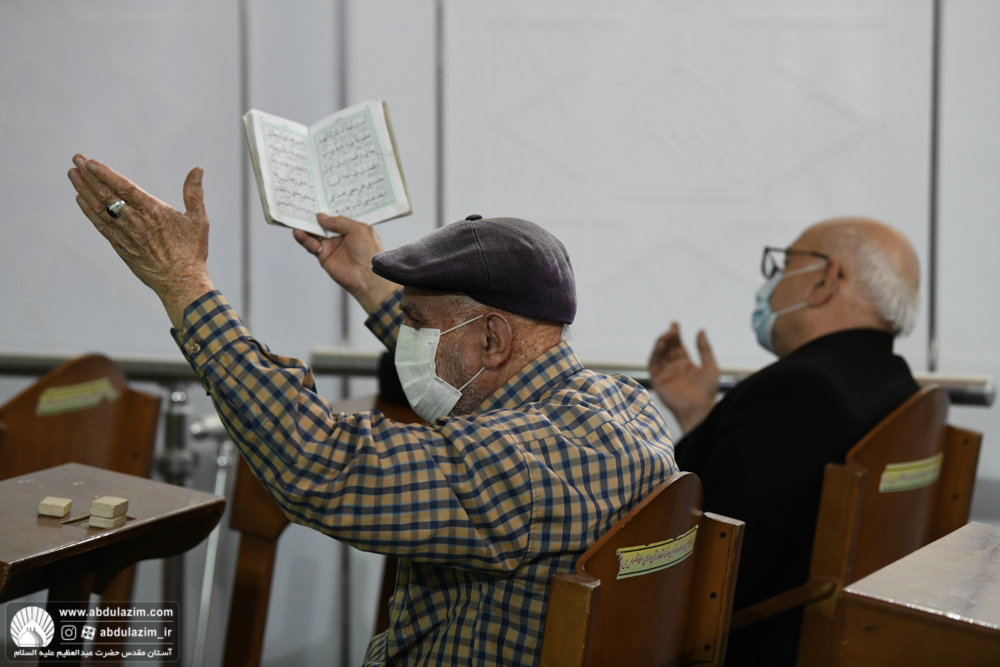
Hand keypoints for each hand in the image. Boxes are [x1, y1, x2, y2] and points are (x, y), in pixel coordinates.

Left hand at [68, 154, 214, 328]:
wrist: (181, 283)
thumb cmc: (192, 252)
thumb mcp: (198, 220)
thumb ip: (194, 193)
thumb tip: (198, 169)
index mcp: (154, 212)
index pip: (125, 188)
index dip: (106, 174)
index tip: (90, 162)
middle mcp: (136, 222)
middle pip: (107, 195)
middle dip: (88, 176)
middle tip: (76, 159)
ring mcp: (125, 235)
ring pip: (99, 209)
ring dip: (84, 190)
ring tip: (72, 174)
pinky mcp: (120, 247)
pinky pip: (100, 225)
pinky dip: (89, 211)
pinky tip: (80, 199)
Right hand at [293, 214, 397, 312]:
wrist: (367, 276)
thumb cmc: (370, 254)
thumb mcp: (358, 229)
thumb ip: (340, 222)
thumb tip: (322, 217)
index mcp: (353, 228)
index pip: (338, 216)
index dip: (329, 208)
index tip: (318, 199)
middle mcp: (342, 236)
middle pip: (324, 223)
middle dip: (314, 215)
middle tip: (304, 205)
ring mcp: (332, 246)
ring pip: (315, 233)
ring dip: (306, 226)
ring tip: (296, 217)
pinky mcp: (324, 255)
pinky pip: (311, 245)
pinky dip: (303, 238)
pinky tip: (298, 232)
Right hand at [648, 323, 718, 433]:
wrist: (699, 409)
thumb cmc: (707, 390)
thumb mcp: (710, 366)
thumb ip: (705, 349)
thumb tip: (701, 331)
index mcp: (685, 363)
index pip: (677, 345)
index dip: (676, 334)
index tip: (675, 324)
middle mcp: (673, 366)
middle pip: (667, 347)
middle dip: (669, 336)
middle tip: (672, 328)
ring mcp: (665, 373)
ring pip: (659, 353)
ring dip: (661, 343)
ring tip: (667, 335)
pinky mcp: (658, 380)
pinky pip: (653, 364)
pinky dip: (655, 354)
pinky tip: (662, 346)